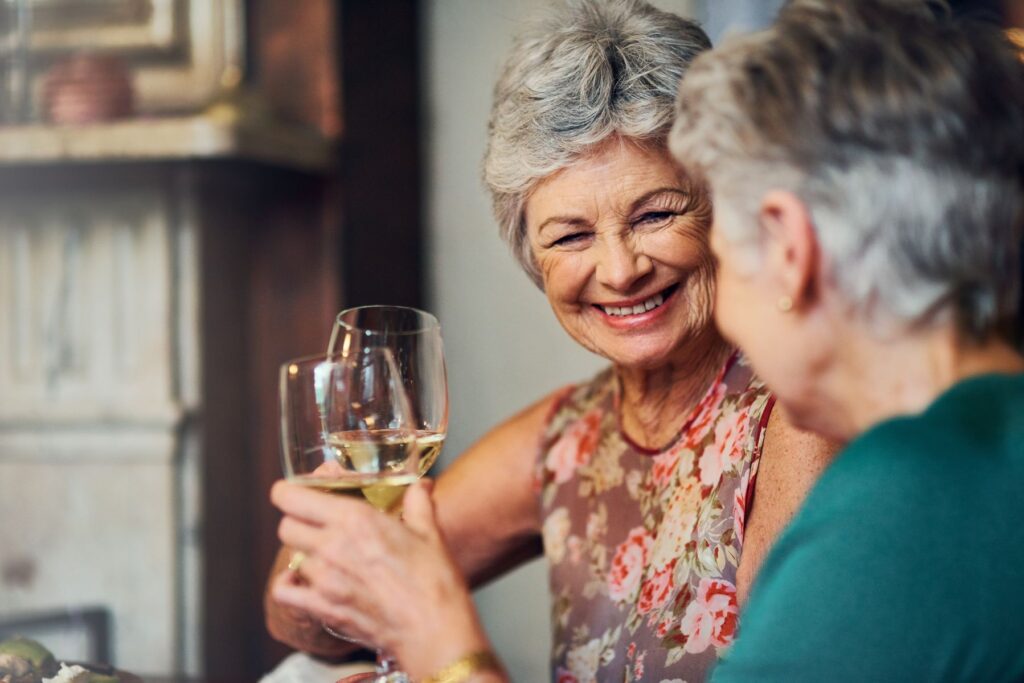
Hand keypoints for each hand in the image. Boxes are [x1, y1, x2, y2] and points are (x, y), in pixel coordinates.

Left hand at [270, 479, 492, 678]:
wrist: (433, 630)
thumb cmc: (434, 581)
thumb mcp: (429, 533)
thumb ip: (418, 502)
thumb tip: (420, 486)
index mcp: (356, 519)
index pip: (293, 498)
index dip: (288, 492)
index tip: (294, 492)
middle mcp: (333, 545)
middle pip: (287, 526)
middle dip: (298, 522)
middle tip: (315, 524)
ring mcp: (324, 579)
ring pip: (290, 557)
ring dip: (303, 554)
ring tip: (324, 556)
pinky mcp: (321, 608)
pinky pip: (283, 592)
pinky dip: (287, 585)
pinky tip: (302, 581)